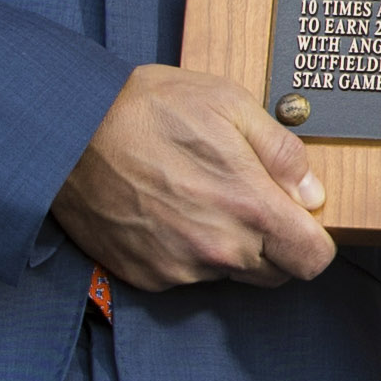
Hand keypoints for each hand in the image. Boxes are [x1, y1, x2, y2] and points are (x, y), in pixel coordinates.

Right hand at [52, 65, 335, 288]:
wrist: (67, 133)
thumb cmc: (148, 109)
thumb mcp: (230, 104)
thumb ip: (281, 153)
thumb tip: (311, 192)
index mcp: (249, 206)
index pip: (313, 260)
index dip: (313, 241)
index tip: (300, 220)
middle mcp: (218, 249)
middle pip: (277, 273)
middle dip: (275, 244)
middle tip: (247, 201)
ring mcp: (179, 267)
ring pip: (230, 274)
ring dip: (229, 248)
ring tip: (198, 198)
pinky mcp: (145, 275)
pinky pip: (186, 276)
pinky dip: (186, 253)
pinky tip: (168, 212)